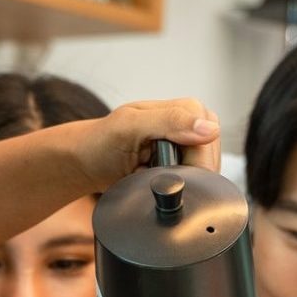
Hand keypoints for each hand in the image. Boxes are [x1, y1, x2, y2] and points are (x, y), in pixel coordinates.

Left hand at [75, 99, 220, 188]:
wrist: (86, 163)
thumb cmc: (100, 142)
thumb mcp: (129, 126)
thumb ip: (169, 121)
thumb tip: (209, 128)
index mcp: (184, 108)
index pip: (210, 138)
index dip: (194, 161)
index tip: (170, 169)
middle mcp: (190, 125)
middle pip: (210, 158)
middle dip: (186, 172)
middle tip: (154, 170)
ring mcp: (187, 146)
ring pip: (205, 173)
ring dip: (181, 180)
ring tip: (153, 173)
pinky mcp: (183, 164)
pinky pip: (194, 182)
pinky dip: (177, 187)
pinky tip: (158, 180)